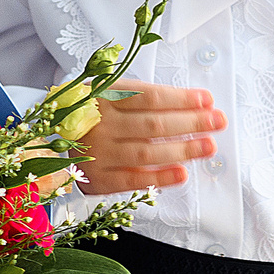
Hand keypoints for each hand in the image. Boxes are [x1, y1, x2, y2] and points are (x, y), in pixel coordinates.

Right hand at [76, 83, 225, 194]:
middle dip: (190, 122)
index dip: (181, 99)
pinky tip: (182, 173)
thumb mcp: (113, 93)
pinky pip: (132, 180)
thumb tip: (198, 103)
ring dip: (182, 150)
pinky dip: (159, 178)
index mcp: (103, 97)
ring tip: (208, 146)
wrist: (56, 138)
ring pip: (146, 152)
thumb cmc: (95, 113)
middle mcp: (99, 124)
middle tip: (217, 121)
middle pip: (152, 125)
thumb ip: (148, 98)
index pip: (149, 97)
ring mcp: (97, 153)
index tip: (207, 100)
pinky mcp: (98, 178)